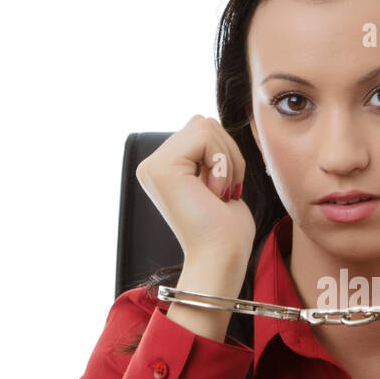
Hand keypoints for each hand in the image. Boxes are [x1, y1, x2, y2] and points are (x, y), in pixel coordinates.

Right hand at [134, 114, 254, 270]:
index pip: (202, 129)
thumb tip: (207, 120)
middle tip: (223, 192)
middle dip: (228, 154)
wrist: (221, 258)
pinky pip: (205, 136)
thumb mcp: (218, 179)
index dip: (225, 154)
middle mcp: (152, 165)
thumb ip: (208, 150)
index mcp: (164, 168)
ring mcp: (153, 166)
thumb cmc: (227, 230)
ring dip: (227, 161)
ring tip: (218, 193)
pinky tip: (214, 192)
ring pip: (206, 127)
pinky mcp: (162, 167)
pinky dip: (222, 163)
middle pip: (204, 123)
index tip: (223, 191)